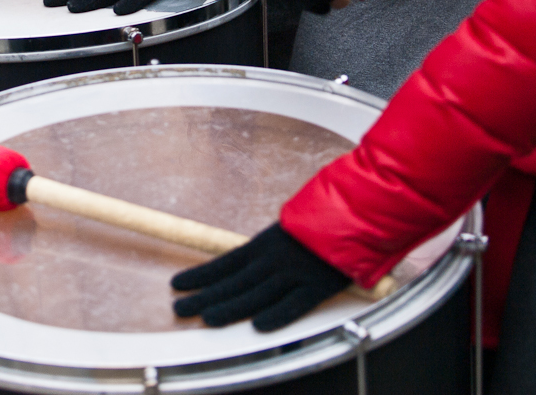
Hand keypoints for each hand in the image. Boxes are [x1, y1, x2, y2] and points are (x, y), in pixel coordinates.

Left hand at [172, 223, 351, 330]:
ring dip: (230, 308)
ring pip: (257, 294)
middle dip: (204, 296)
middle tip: (179, 309)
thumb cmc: (322, 219)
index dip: (200, 276)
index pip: (224, 263)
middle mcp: (273, 259)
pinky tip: (258, 325)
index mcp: (264, 244)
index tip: (177, 285)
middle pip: (233, 282)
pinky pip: (296, 303)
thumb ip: (268, 250)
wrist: (357, 209)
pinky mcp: (319, 284)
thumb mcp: (286, 231)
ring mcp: (295, 273)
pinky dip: (278, 314)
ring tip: (206, 318)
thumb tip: (250, 264)